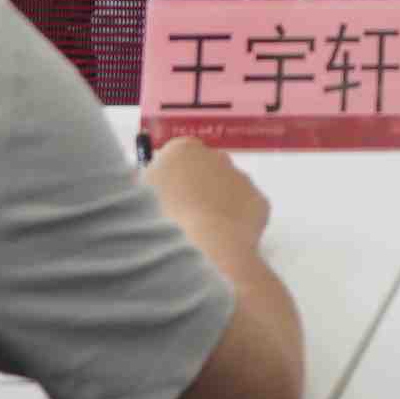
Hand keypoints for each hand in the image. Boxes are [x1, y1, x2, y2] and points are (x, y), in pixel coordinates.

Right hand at [144, 135, 271, 252]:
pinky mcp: (260, 201)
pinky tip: (225, 241)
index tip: (169, 200)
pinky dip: (237, 223)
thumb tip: (156, 189)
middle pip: (206, 170)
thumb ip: (150, 187)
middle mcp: (215, 156)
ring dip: (219, 206)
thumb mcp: (139, 200)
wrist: (204, 248)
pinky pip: (246, 210)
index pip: (179, 156)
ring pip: (229, 190)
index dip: (174, 178)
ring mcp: (242, 177)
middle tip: (186, 219)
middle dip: (199, 190)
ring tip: (205, 236)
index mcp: (181, 151)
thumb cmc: (162, 223)